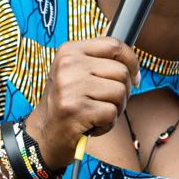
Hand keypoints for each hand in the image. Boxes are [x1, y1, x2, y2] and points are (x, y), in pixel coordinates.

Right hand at [28, 38, 138, 170]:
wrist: (45, 133)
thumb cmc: (68, 102)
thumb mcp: (77, 73)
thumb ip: (100, 61)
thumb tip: (132, 63)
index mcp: (69, 51)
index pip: (114, 45)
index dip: (131, 61)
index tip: (134, 76)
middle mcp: (68, 65)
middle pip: (122, 72)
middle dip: (123, 91)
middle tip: (105, 102)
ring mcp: (70, 86)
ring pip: (120, 92)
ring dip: (115, 109)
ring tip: (96, 113)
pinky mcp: (75, 109)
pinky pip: (111, 113)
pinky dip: (107, 124)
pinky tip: (91, 124)